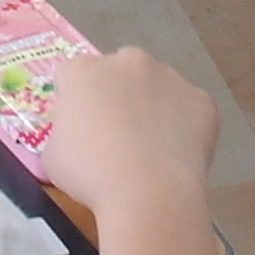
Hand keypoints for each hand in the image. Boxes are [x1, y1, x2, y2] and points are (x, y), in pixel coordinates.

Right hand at [30, 47, 219, 223]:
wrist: (149, 192)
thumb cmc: (90, 174)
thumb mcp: (52, 157)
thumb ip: (64, 134)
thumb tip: (78, 137)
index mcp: (84, 71)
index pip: (72, 75)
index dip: (74, 101)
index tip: (78, 127)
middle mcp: (128, 62)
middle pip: (117, 72)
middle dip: (116, 96)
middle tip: (115, 136)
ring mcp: (169, 77)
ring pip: (157, 87)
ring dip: (151, 107)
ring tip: (149, 150)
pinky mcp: (201, 99)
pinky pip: (188, 109)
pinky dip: (184, 127)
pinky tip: (176, 157)